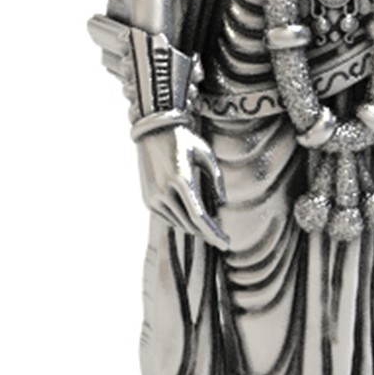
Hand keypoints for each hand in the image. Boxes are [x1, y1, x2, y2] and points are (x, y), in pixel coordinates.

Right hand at [135, 122, 228, 250]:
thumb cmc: (184, 140)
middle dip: (207, 233)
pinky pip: (168, 218)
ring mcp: (153, 197)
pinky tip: (191, 216)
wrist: (153, 131)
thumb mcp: (205, 154)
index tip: (226, 243)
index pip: (199, 216)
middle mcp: (164, 191)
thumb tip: (222, 202)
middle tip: (222, 238)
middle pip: (190, 224)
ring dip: (194, 226)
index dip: (213, 232)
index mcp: (181, 179)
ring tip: (208, 224)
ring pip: (179, 223)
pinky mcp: (147, 200)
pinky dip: (181, 220)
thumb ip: (216, 178)